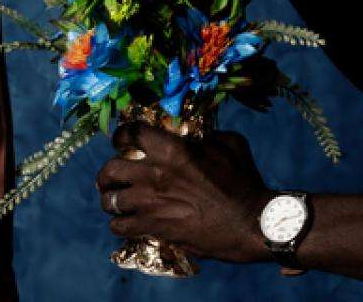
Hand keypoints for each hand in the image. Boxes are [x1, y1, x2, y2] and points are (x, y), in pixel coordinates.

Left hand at [95, 123, 273, 263]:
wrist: (256, 223)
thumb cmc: (246, 182)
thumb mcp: (230, 145)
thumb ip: (206, 136)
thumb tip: (196, 134)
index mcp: (171, 149)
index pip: (129, 133)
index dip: (121, 136)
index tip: (121, 143)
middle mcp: (154, 173)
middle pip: (110, 168)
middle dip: (106, 174)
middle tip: (110, 178)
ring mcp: (152, 202)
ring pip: (111, 200)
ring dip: (110, 201)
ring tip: (114, 203)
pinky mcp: (156, 227)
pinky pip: (121, 226)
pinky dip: (119, 225)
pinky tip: (125, 224)